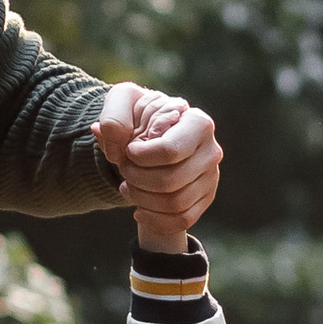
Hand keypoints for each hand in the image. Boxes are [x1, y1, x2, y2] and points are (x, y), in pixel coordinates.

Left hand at [97, 81, 221, 245]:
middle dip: (137, 179)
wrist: (148, 137)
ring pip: (175, 204)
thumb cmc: (137, 117)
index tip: (128, 151)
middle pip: (171, 181)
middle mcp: (211, 151)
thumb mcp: (122, 102)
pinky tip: (139, 209)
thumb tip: (111, 139)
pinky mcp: (205, 198)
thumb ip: (114, 116)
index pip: (170, 151)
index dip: (140, 157)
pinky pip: (182, 220)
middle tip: (124, 169)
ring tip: (127, 186)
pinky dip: (154, 220)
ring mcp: (210, 177)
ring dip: (141, 199)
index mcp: (198, 122)